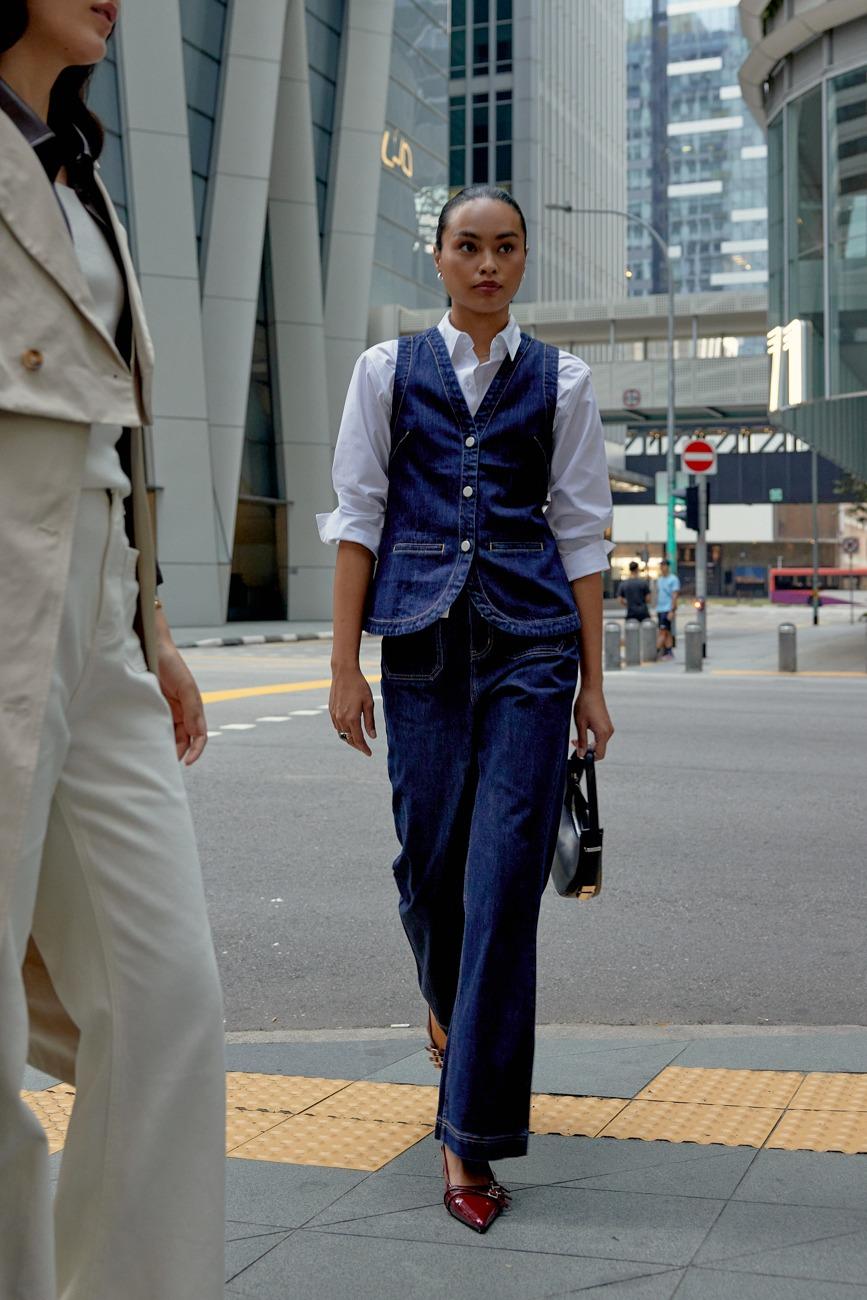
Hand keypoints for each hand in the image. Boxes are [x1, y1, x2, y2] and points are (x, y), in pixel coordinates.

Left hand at [156, 637, 207, 764]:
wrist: (151, 647)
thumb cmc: (171, 664)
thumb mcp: (186, 686)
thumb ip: (193, 709)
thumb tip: (197, 734)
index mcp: (192, 708)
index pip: (199, 736)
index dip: (195, 750)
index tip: (187, 762)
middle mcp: (181, 712)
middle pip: (183, 740)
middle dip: (178, 752)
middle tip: (165, 764)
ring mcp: (166, 711)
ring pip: (169, 736)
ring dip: (165, 746)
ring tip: (154, 757)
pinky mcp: (151, 708)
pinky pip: (154, 727)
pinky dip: (153, 736)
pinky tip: (145, 742)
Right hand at [330, 664, 376, 756]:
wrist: (344, 673)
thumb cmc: (359, 686)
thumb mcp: (369, 703)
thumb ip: (370, 721)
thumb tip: (372, 736)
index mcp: (352, 718)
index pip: (358, 739)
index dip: (364, 748)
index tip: (369, 753)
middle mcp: (341, 719)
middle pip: (348, 739)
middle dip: (357, 745)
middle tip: (365, 748)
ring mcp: (334, 715)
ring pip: (341, 733)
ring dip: (349, 739)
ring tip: (358, 740)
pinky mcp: (331, 710)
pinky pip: (337, 726)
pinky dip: (343, 731)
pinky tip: (350, 729)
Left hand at [573, 685, 612, 759]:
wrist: (592, 690)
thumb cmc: (585, 704)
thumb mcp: (580, 724)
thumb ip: (581, 741)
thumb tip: (581, 754)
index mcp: (603, 733)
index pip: (599, 754)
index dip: (589, 758)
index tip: (579, 754)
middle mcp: (609, 732)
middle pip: (599, 749)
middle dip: (586, 749)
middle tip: (574, 742)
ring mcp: (608, 728)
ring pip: (599, 743)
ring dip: (588, 743)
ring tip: (577, 736)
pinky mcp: (606, 724)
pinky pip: (600, 736)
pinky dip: (592, 737)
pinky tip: (583, 730)